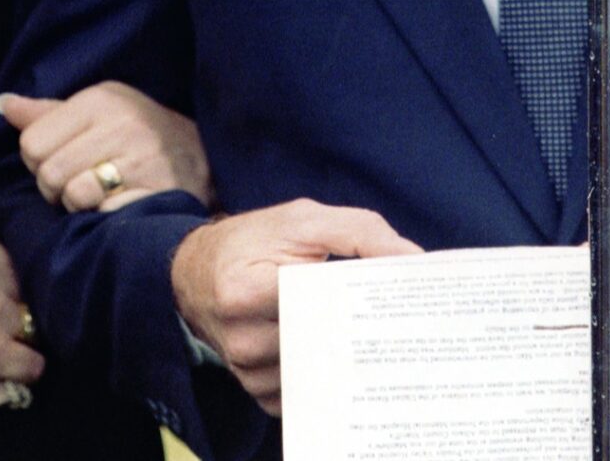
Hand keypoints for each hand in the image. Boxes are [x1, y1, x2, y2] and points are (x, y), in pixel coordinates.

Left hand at [0, 82, 215, 211]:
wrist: (202, 159)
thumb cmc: (136, 136)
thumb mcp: (96, 113)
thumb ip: (47, 114)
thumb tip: (2, 104)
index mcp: (101, 98)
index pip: (31, 142)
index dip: (39, 162)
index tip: (62, 162)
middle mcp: (122, 122)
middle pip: (48, 172)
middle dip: (56, 188)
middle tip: (80, 184)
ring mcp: (142, 157)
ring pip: (72, 195)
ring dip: (80, 204)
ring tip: (99, 194)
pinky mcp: (156, 191)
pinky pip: (101, 214)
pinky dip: (103, 217)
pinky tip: (118, 205)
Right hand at [170, 200, 418, 413]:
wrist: (195, 273)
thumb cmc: (252, 242)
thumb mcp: (301, 220)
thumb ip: (359, 232)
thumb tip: (413, 260)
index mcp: (244, 291)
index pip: (320, 305)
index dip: (362, 299)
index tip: (400, 296)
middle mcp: (241, 338)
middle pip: (326, 344)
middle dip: (362, 329)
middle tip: (399, 317)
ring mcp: (247, 371)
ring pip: (323, 371)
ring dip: (348, 353)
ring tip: (364, 328)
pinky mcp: (257, 390)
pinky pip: (308, 390)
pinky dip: (328, 372)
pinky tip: (338, 348)